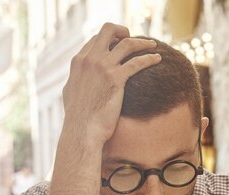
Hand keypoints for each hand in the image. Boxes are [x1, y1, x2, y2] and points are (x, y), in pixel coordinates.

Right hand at [62, 23, 161, 145]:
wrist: (82, 130)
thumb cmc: (78, 118)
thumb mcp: (70, 93)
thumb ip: (76, 80)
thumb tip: (78, 78)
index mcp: (78, 61)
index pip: (96, 39)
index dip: (109, 39)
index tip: (120, 44)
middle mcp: (90, 59)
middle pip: (108, 30)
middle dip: (123, 30)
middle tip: (133, 37)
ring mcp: (103, 67)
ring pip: (127, 44)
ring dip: (142, 42)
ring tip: (152, 45)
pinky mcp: (116, 78)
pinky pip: (137, 62)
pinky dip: (149, 58)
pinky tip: (158, 59)